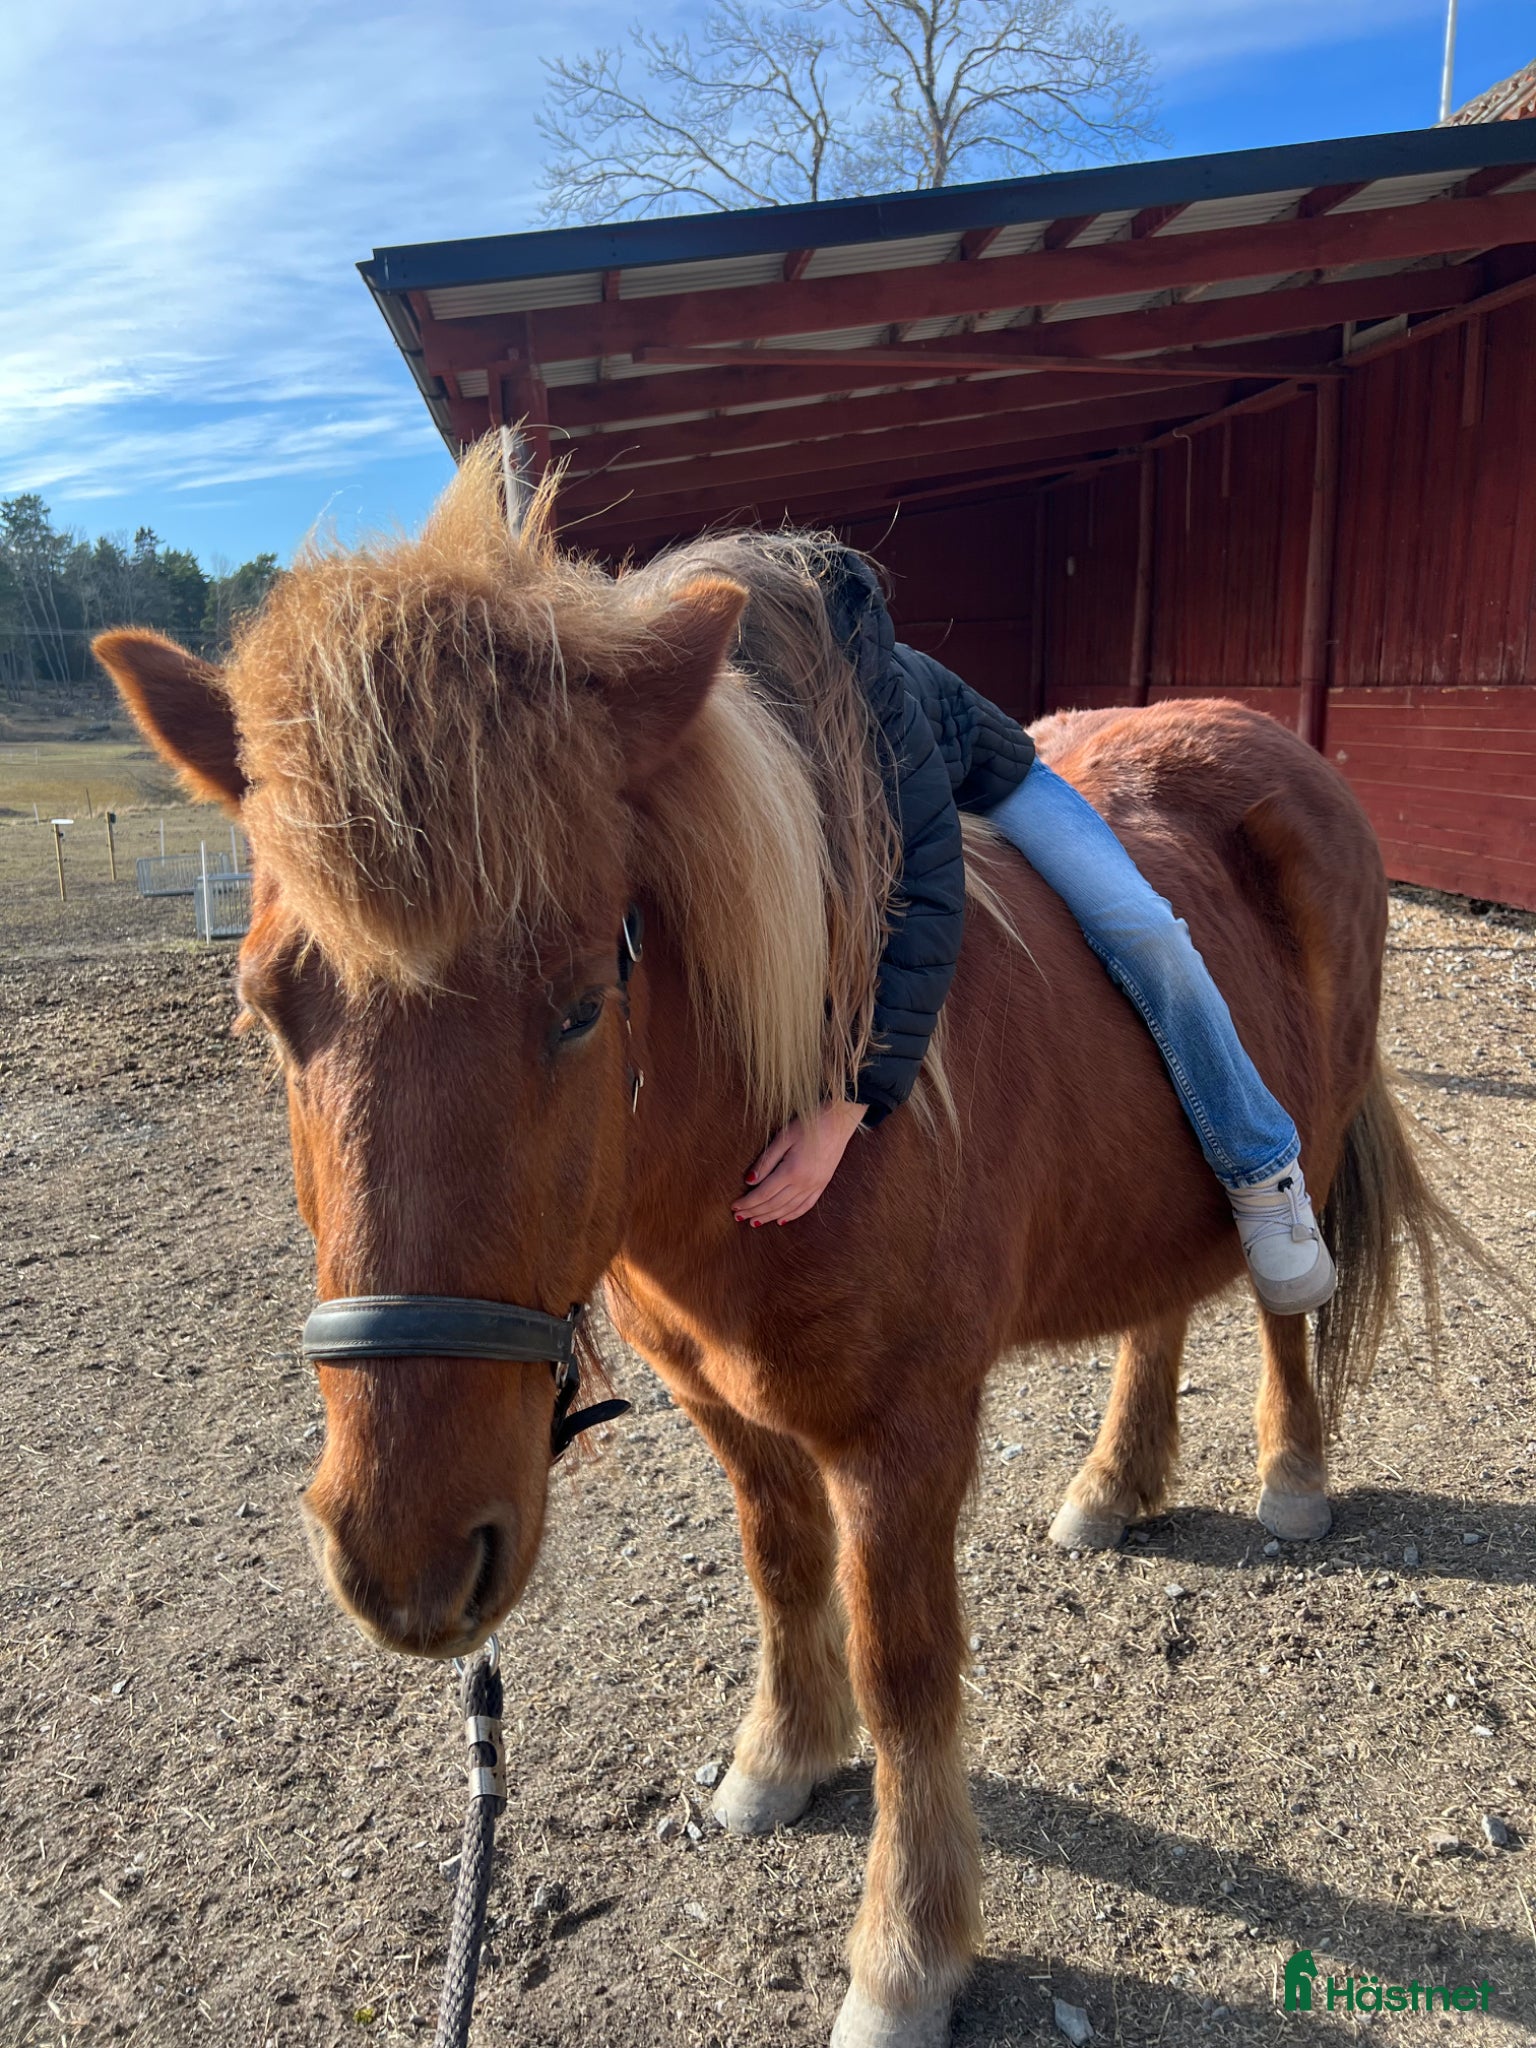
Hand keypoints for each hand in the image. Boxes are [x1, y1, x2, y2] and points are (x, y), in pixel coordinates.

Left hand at [733, 1100, 868, 1226]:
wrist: (839, 1121)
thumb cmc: (809, 1124)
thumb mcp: (783, 1138)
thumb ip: (766, 1161)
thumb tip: (749, 1181)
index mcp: (791, 1171)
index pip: (763, 1194)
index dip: (748, 1202)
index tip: (734, 1207)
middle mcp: (804, 1183)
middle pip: (774, 1204)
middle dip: (754, 1212)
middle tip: (738, 1217)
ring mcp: (815, 1186)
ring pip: (788, 1209)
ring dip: (769, 1217)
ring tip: (754, 1222)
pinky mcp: (822, 1184)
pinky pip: (805, 1206)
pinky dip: (791, 1215)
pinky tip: (781, 1220)